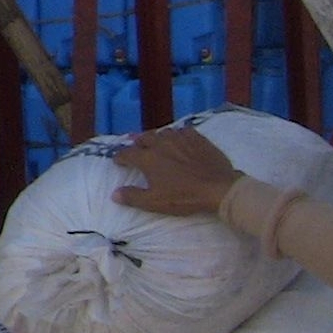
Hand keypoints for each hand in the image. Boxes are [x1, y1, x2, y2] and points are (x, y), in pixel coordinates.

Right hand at [112, 126, 242, 216]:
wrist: (218, 187)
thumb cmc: (184, 196)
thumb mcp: (155, 202)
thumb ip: (133, 197)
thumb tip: (114, 193)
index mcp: (148, 158)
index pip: (127, 153)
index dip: (120, 157)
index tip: (118, 160)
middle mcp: (160, 143)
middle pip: (144, 138)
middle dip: (137, 143)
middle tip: (136, 148)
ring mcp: (179, 138)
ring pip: (163, 132)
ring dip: (157, 137)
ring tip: (157, 142)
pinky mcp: (197, 137)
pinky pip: (182, 131)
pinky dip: (177, 135)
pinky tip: (180, 140)